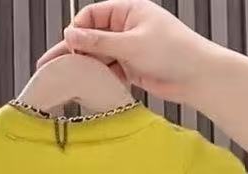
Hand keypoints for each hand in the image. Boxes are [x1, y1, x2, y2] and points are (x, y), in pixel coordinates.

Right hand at [37, 0, 220, 105]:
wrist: (198, 76)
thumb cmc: (173, 51)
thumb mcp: (131, 44)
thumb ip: (98, 42)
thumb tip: (70, 35)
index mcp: (128, 11)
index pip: (92, 15)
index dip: (77, 30)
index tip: (68, 46)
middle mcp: (126, 28)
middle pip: (91, 38)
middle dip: (72, 52)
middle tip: (48, 66)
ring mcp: (128, 49)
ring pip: (98, 57)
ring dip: (83, 69)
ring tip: (62, 82)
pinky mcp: (131, 69)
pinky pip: (107, 73)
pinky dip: (97, 80)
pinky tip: (85, 89)